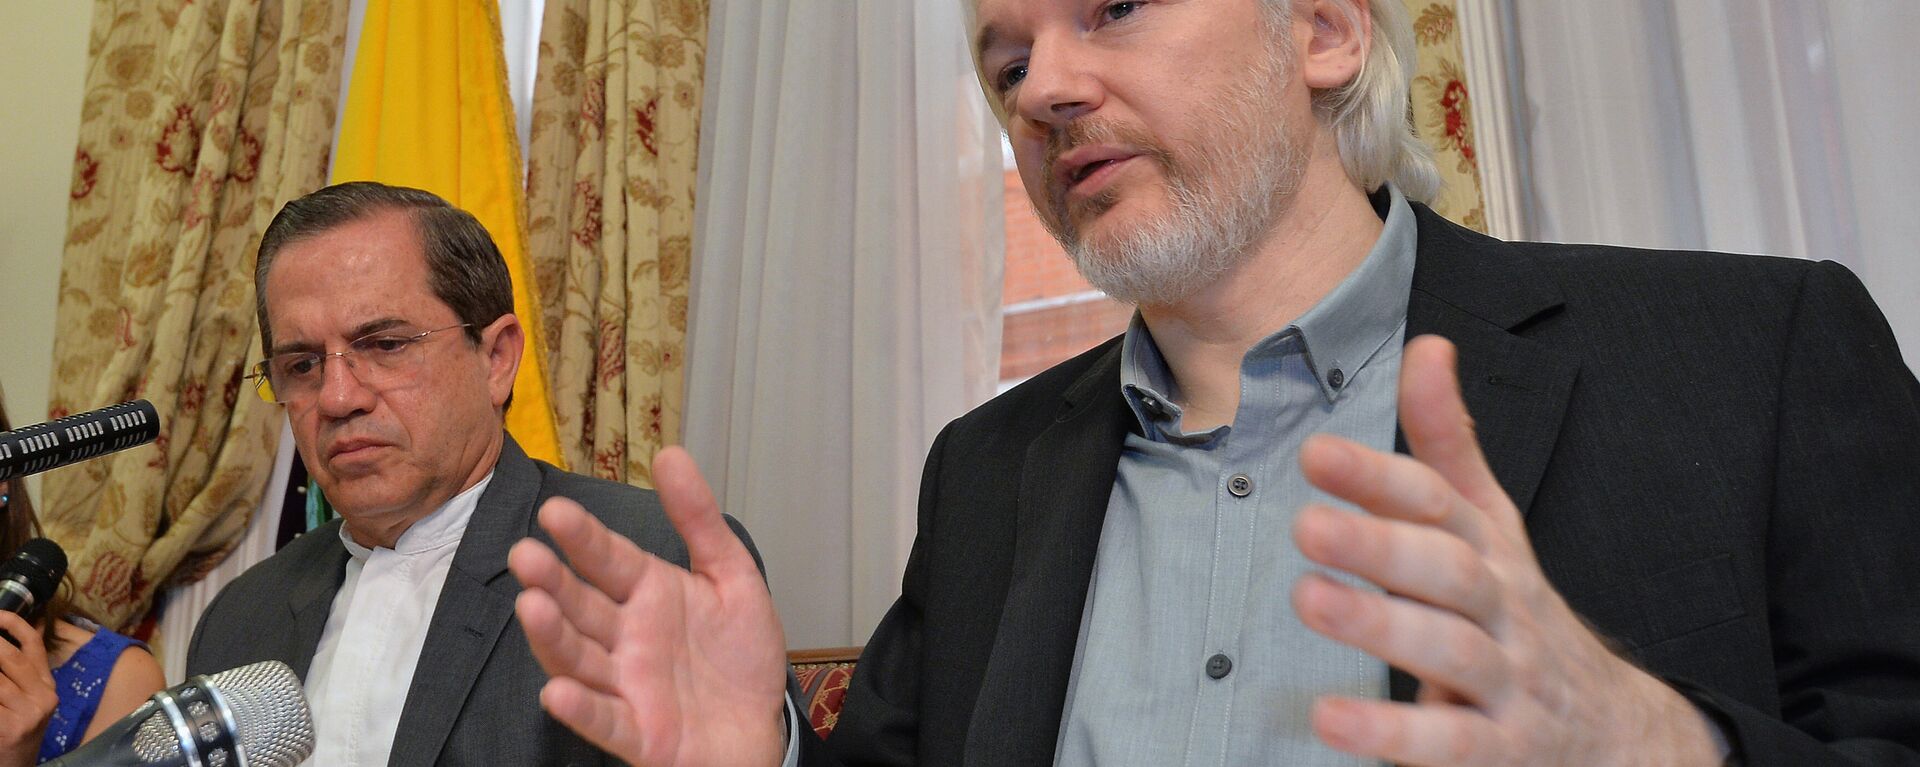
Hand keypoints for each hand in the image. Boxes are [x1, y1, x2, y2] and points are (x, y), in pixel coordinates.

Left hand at [0, 612, 56, 766]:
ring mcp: (27, 712)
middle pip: (10, 657)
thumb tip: (18, 632)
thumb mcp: (27, 696)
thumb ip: (23, 668)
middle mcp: (42, 695)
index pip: (33, 644)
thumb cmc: (16, 726)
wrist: (16, 764)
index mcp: (45, 684)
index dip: (13, 624)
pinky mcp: (9, 727)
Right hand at [509, 447, 788, 766]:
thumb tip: (671, 454)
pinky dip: (581, 708)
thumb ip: (699, 520)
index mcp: (647, 593)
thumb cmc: (740, 656)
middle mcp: (627, 637)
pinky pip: (604, 720)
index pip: (607, 559)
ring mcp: (627, 685)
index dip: (582, 537)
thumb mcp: (731, 577)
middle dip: (553, 581)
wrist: (761, 728)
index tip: (555, 511)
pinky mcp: (637, 733)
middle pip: (581, 606)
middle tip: (526, 555)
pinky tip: (558, 692)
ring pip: (580, 658)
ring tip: (532, 607)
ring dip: (553, 636)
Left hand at [1291, 335, 1720, 765]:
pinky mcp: (1502, 750)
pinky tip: (1331, 719)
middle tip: (1306, 524)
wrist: (1616, 732)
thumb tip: (1427, 347)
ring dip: (1378, 625)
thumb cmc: (1521, 617)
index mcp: (1493, 552)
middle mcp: (1504, 609)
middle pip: (1447, 569)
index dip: (1380, 476)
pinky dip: (1392, 733)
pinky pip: (1450, 742)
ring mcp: (1508, 681)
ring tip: (1308, 599)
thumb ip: (1448, 447)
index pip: (1440, 504)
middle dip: (1380, 544)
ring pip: (1449, 648)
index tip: (1316, 453)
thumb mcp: (1492, 527)